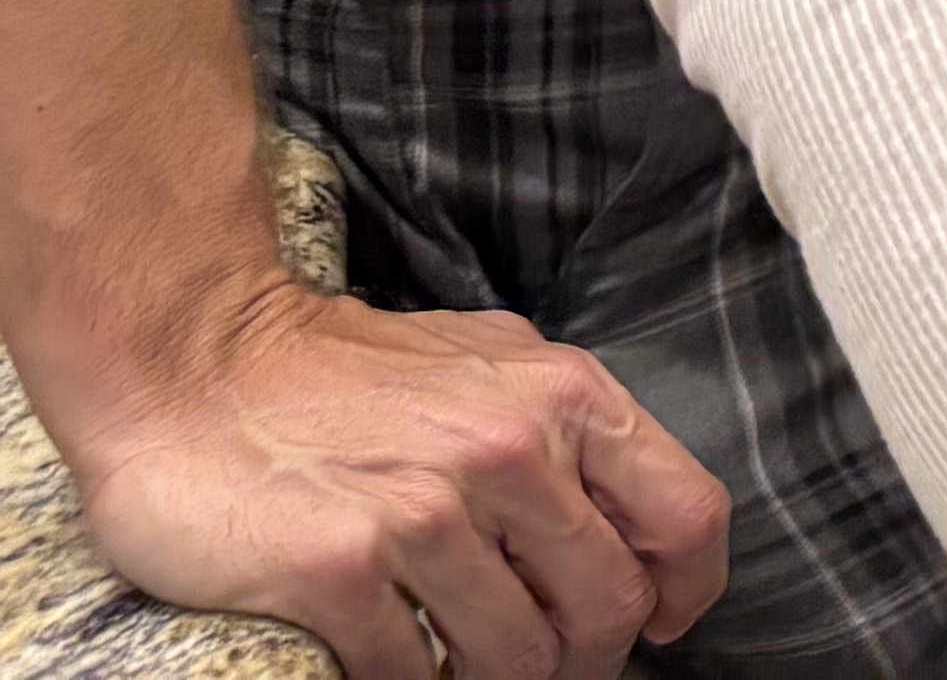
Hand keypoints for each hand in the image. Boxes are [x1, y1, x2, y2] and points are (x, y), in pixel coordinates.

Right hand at [52, 278, 727, 679]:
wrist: (194, 363)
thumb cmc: (344, 372)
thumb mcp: (492, 365)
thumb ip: (567, 431)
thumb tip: (636, 518)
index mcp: (566, 398)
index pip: (687, 517)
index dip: (685, 592)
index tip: (660, 624)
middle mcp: (511, 452)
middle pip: (610, 606)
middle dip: (586, 659)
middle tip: (546, 666)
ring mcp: (424, 513)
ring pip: (516, 658)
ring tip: (460, 669)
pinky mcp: (337, 570)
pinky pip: (407, 675)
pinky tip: (386, 661)